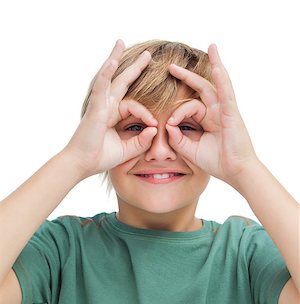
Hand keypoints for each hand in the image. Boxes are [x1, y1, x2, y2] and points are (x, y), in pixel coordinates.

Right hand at [66, 39, 156, 177]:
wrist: (82, 165)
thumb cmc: (100, 157)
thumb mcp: (126, 150)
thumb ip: (141, 141)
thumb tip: (154, 129)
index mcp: (113, 115)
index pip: (134, 106)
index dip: (147, 113)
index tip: (154, 124)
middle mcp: (106, 106)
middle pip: (121, 81)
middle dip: (134, 67)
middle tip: (147, 54)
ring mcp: (99, 105)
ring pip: (108, 77)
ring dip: (114, 58)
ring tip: (120, 42)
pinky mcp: (95, 108)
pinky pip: (101, 87)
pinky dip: (106, 74)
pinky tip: (112, 61)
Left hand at [166, 44, 258, 185]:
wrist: (235, 172)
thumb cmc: (217, 162)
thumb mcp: (191, 150)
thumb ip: (178, 138)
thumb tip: (168, 125)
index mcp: (208, 119)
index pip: (188, 107)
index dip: (176, 115)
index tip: (170, 126)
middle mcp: (217, 111)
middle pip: (202, 89)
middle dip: (187, 77)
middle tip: (171, 66)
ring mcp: (226, 111)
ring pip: (218, 84)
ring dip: (215, 64)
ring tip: (212, 47)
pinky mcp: (232, 114)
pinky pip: (227, 94)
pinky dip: (222, 81)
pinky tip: (218, 68)